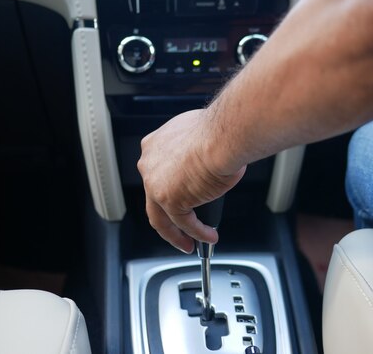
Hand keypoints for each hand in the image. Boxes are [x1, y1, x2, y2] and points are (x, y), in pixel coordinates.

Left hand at [137, 109, 245, 252]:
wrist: (223, 137)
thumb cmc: (219, 131)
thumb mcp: (198, 136)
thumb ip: (194, 152)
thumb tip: (208, 162)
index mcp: (154, 146)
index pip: (157, 173)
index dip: (169, 186)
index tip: (182, 193)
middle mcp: (150, 164)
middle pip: (154, 198)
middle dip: (167, 216)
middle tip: (179, 227)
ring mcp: (157, 185)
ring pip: (162, 218)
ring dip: (176, 233)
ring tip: (190, 243)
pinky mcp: (172, 201)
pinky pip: (185, 224)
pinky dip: (197, 233)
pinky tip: (209, 236)